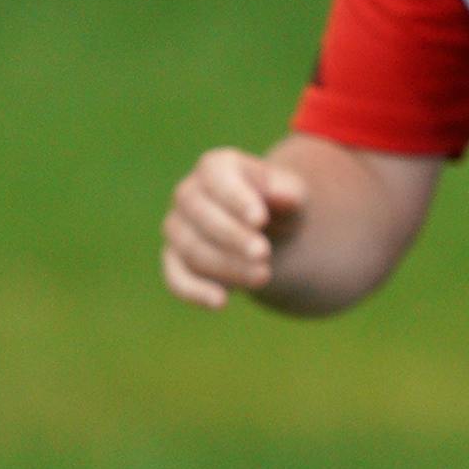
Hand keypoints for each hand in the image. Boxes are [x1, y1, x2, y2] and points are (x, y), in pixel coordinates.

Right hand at [160, 147, 309, 308]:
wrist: (269, 232)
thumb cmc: (280, 205)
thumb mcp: (293, 195)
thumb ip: (288, 193)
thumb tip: (282, 197)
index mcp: (215, 167)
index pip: (217, 178)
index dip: (236, 199)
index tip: (260, 220)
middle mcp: (188, 193)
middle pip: (201, 215)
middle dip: (232, 237)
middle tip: (263, 254)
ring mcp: (176, 227)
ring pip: (191, 249)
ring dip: (226, 266)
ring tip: (263, 277)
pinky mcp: (174, 260)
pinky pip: (176, 277)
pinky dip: (194, 291)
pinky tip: (220, 302)